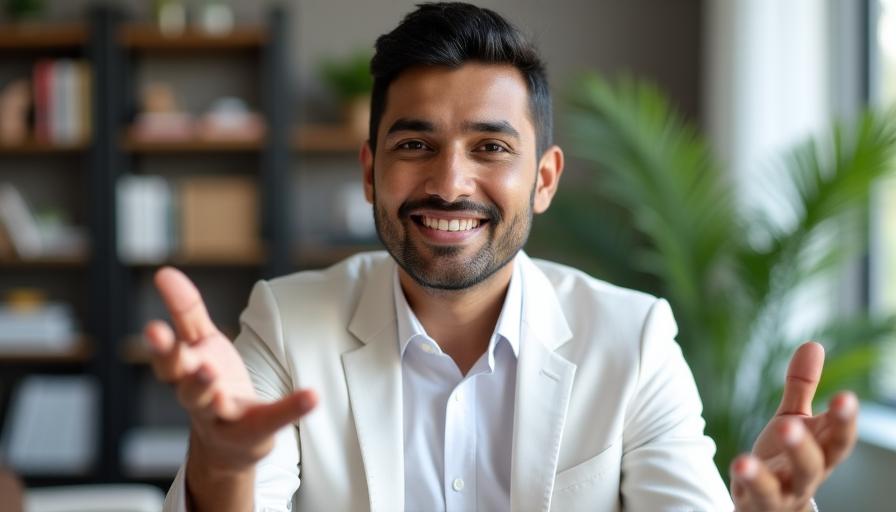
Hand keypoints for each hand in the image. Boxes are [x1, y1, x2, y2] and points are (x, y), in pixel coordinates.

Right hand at [145, 267, 317, 472]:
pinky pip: (272, 419)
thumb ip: (186, 312)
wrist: (229, 443)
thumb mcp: (201, 346)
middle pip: (183, 384)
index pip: (168, 358)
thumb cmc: (212, 385)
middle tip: (177, 352)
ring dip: (208, 388)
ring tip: (213, 370)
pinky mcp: (255, 430)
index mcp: (185, 374)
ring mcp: (225, 417)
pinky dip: (291, 408)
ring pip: (212, 405)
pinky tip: (311, 395)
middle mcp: (199, 398)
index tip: (154, 327)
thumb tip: (164, 272)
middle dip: (177, 366)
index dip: (161, 344)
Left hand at [730, 342, 858, 510]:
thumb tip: (813, 344)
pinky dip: (746, 483)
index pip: (839, 438)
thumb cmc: (786, 457)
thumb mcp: (794, 419)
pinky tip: (736, 466)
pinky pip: (753, 496)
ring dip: (762, 475)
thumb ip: (802, 386)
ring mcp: (781, 493)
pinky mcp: (756, 503)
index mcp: (821, 451)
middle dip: (803, 447)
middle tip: (788, 425)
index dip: (844, 420)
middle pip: (812, 465)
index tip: (845, 397)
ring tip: (743, 461)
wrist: (772, 502)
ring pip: (778, 488)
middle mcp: (806, 476)